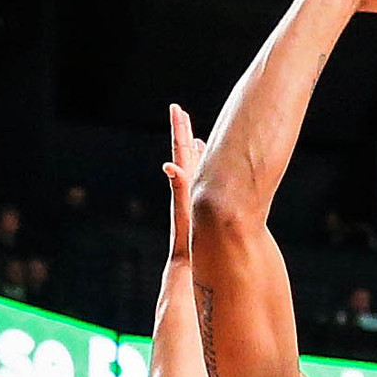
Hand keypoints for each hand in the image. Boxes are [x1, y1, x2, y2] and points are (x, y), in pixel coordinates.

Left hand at [162, 102, 202, 262]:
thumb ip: (179, 189)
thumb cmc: (187, 245)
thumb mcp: (184, 213)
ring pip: (195, 169)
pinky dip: (204, 174)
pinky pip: (203, 185)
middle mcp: (187, 189)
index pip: (181, 152)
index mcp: (184, 186)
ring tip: (196, 136)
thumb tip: (169, 165)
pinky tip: (206, 173)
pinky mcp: (200, 211)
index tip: (177, 109)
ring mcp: (193, 200)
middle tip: (179, 112)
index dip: (180, 130)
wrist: (187, 268)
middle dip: (183, 133)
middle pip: (184, 155)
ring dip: (195, 151)